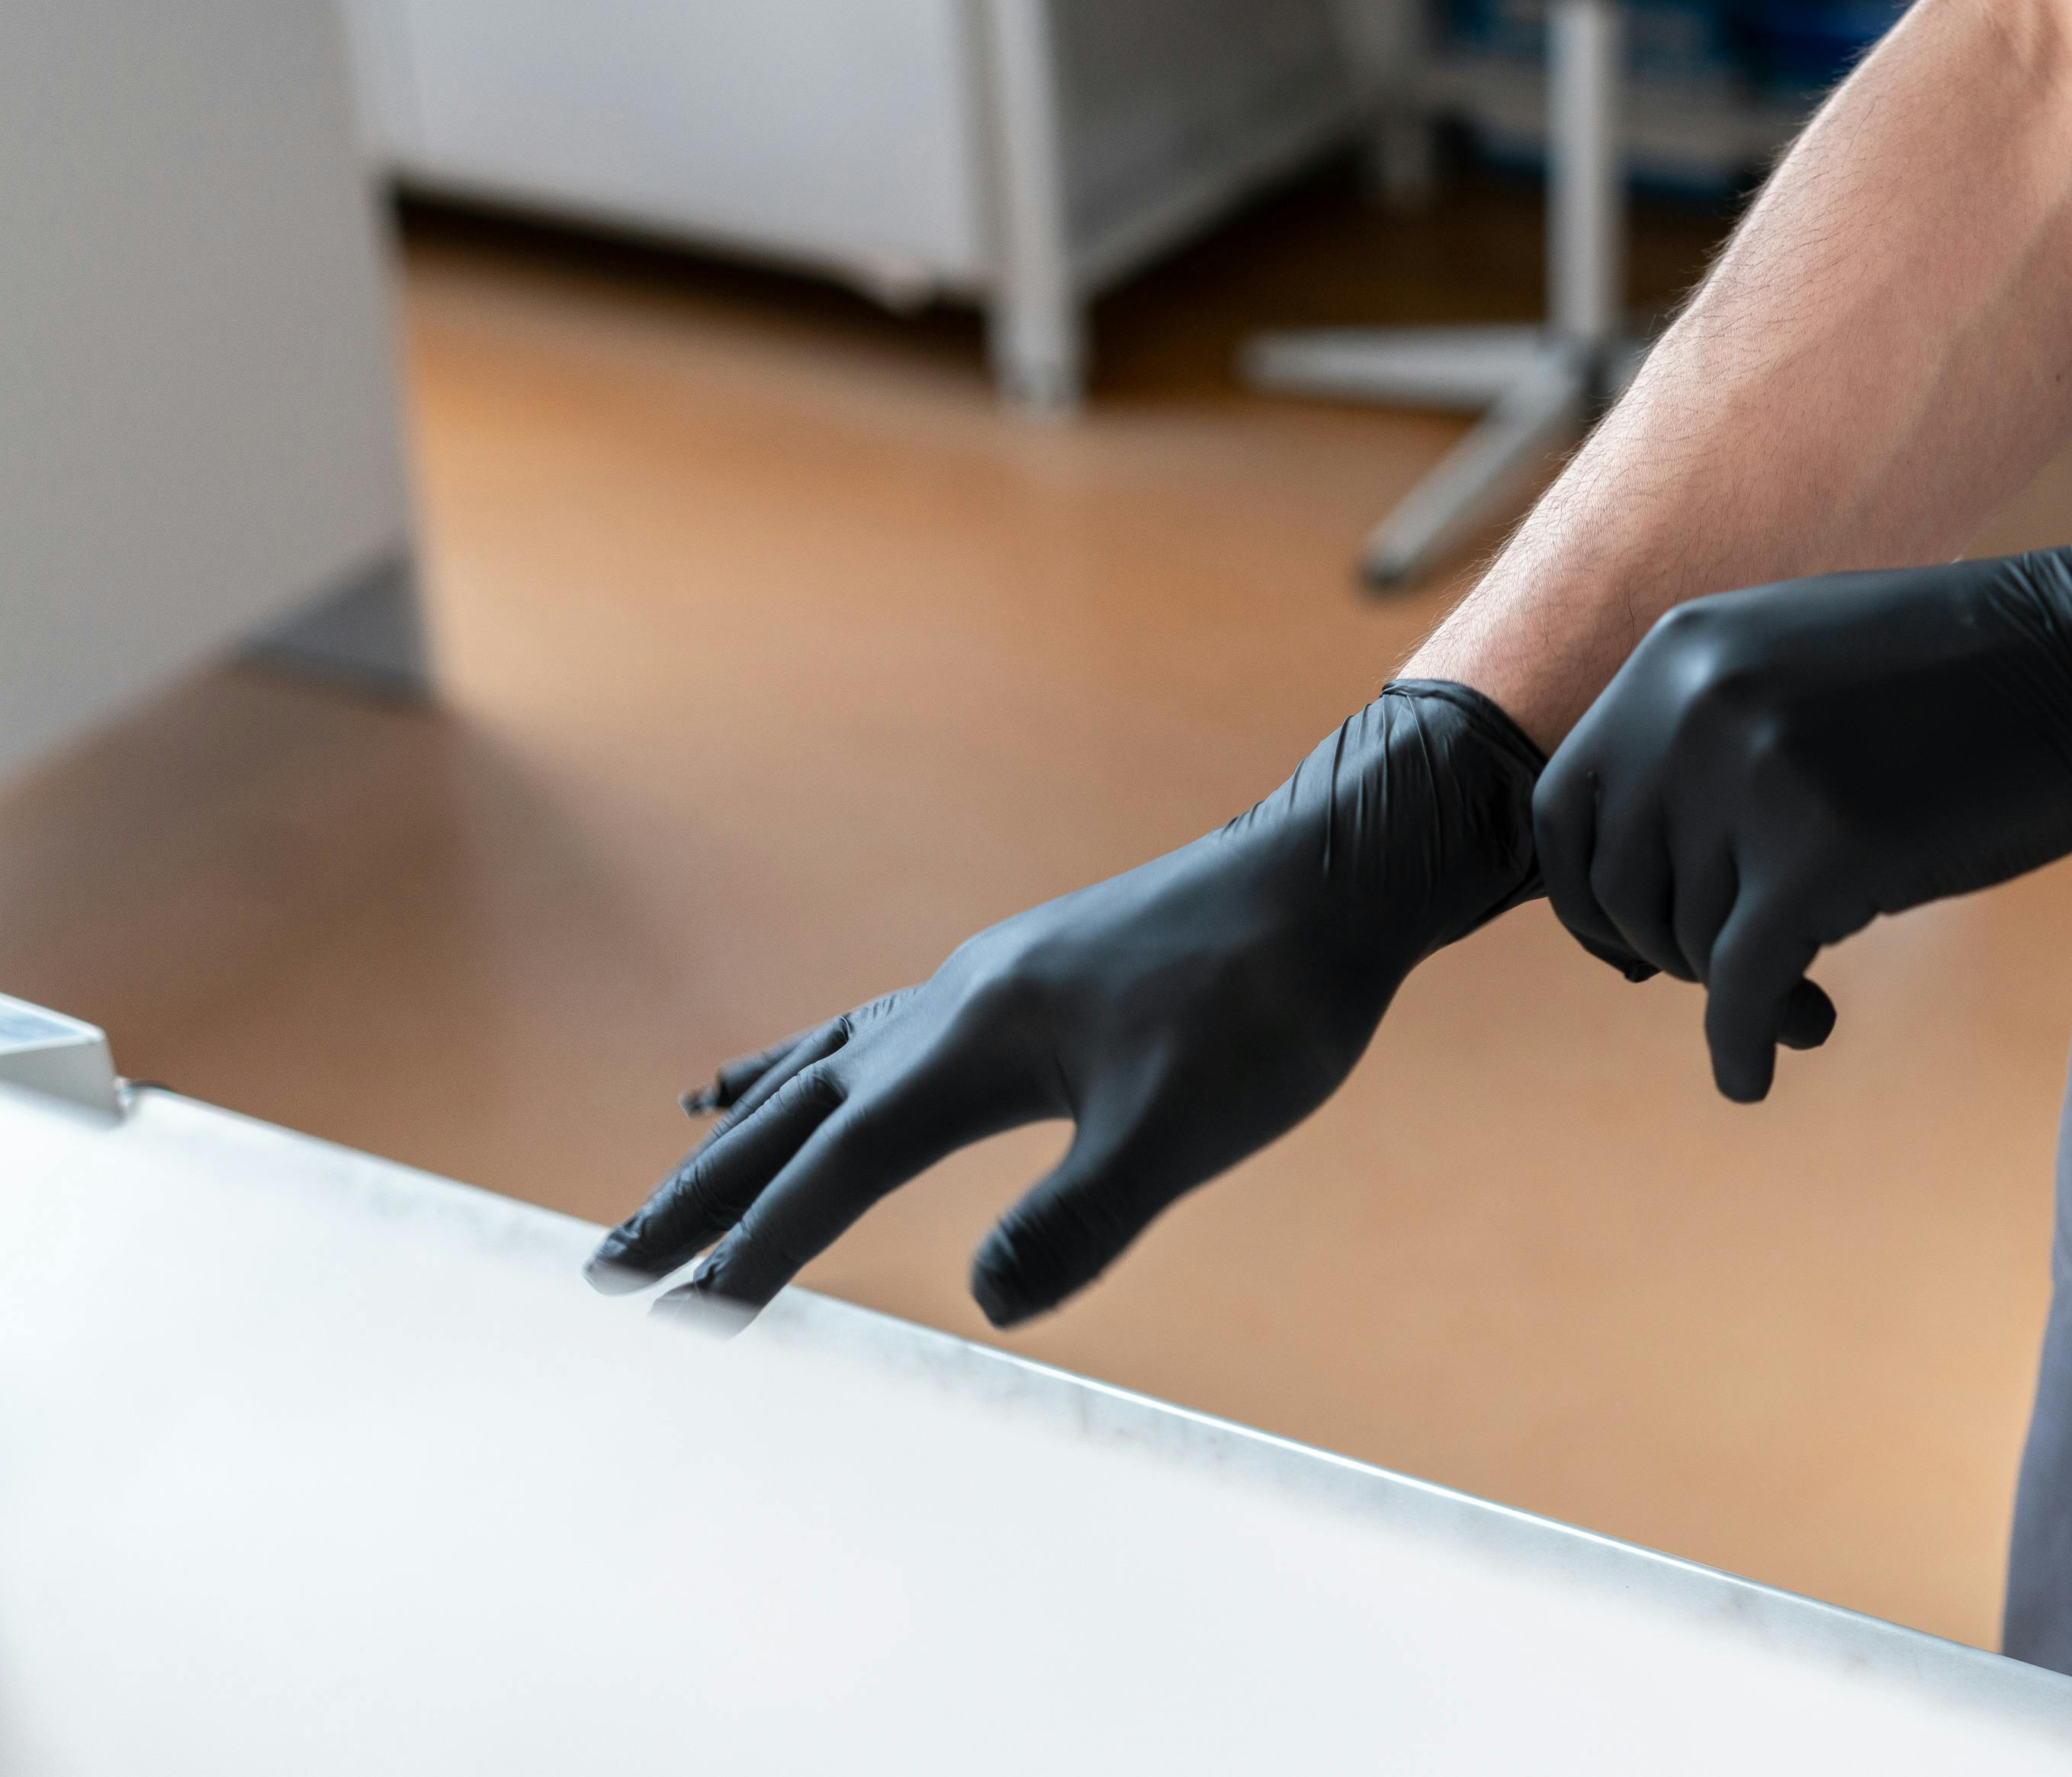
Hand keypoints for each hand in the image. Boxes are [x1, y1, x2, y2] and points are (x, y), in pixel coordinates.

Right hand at [584, 682, 1542, 1329]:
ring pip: (831, 1064)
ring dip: (751, 1128)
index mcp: (973, 1048)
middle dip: (705, 1197)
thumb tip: (988, 1304)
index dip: (761, 1248)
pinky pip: (885, 1023)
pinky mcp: (1026, 977)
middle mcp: (953, 1005)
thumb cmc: (1269, 1004)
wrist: (1333, 879)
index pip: (837, 1166)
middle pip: (796, 1113)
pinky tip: (817, 1065)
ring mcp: (985, 982)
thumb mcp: (1184, 1129)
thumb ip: (1083, 1218)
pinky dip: (824, 1058)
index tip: (682, 1320)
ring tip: (673, 1165)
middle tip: (609, 1267)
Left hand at [1535, 493, 2071, 1101]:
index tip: (1636, 949)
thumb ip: (1706, 735)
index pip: (1563, 805)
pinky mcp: (1823, 855)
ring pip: (1686, 941)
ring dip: (1731, 997)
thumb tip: (1635, 871)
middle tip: (1736, 983)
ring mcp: (1754, 775)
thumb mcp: (1800, 665)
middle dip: (1665, 955)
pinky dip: (1739, 1048)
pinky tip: (1755, 1075)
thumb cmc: (1971, 683)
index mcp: (1679, 651)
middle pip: (1615, 886)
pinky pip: (1740, 990)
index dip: (1586, 897)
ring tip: (1809, 1009)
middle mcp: (1693, 704)